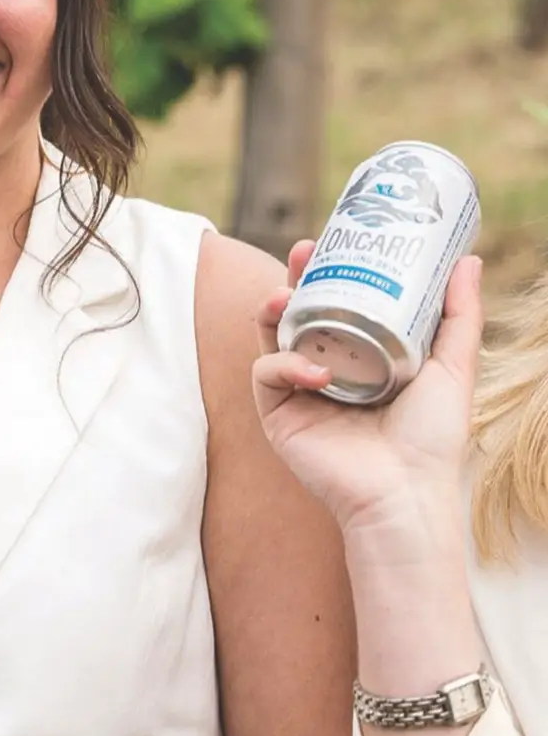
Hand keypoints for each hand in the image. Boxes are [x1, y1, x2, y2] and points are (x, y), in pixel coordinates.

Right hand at [252, 241, 483, 537]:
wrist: (404, 493)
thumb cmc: (431, 441)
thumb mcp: (451, 368)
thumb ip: (459, 317)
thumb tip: (468, 260)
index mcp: (360, 358)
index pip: (335, 304)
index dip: (328, 271)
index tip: (331, 242)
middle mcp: (324, 369)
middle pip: (298, 312)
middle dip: (294, 278)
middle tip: (303, 252)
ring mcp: (297, 391)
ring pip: (270, 336)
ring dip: (273, 309)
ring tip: (285, 295)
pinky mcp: (278, 414)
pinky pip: (267, 374)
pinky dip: (285, 364)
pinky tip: (315, 370)